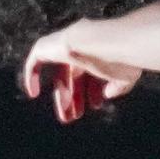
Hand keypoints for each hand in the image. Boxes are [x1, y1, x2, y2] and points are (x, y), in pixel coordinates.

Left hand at [21, 28, 144, 124]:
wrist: (106, 41)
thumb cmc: (121, 58)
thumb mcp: (126, 76)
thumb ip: (118, 86)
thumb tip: (108, 94)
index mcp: (101, 49)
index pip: (94, 70)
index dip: (94, 89)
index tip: (95, 105)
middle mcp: (83, 45)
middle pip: (75, 74)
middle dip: (76, 96)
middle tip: (75, 116)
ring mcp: (65, 44)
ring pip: (61, 73)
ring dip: (63, 95)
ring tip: (66, 116)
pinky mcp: (48, 45)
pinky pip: (35, 61)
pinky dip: (32, 76)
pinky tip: (33, 93)